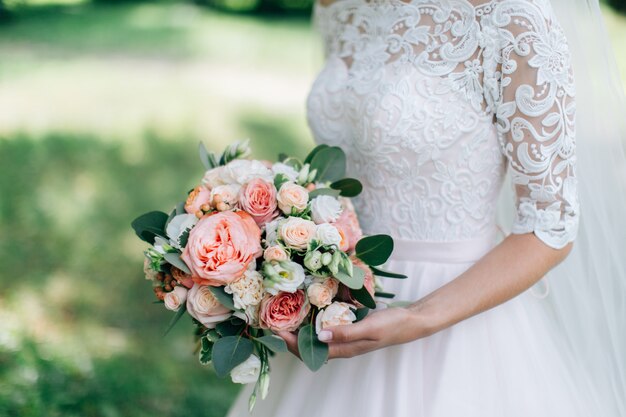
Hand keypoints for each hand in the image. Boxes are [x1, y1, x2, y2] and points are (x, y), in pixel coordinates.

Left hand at [278, 307, 426, 359]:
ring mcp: (346, 338)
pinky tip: (310, 313)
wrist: (411, 321)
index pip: (311, 352)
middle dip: (290, 339)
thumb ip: (346, 332)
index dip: (291, 343)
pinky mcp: (350, 329)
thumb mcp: (369, 327)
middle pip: (310, 348)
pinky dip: (315, 324)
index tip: (275, 331)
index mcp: (345, 349)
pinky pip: (328, 329)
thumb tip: (320, 337)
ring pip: (317, 339)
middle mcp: (343, 346)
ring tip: (286, 320)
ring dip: (300, 332)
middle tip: (273, 325)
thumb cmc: (392, 325)